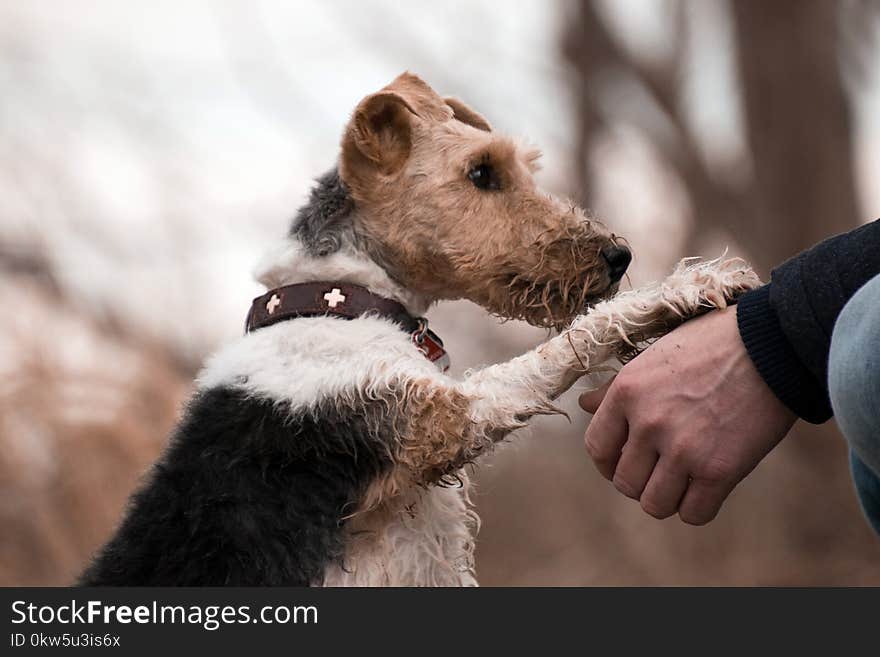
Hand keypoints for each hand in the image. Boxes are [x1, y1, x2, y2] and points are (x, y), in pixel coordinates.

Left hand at [579, 305, 796, 524]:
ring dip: (667, 498)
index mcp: (627, 392)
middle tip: (660, 470)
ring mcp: (682, 449)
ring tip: (683, 481)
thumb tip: (583, 404)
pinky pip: (693, 514)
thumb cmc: (713, 344)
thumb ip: (616, 387)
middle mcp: (648, 423)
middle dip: (641, 481)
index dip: (608, 462)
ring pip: (655, 505)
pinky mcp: (718, 470)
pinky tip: (707, 487)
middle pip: (625, 483)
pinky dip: (697, 508)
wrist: (774, 344)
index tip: (623, 461)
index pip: (597, 448)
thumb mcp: (654, 356)